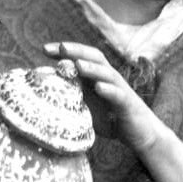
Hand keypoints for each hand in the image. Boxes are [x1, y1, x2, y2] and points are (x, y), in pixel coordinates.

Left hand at [44, 42, 163, 153]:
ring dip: (92, 68)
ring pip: (106, 74)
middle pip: (94, 58)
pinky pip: (118, 95)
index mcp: (97, 77)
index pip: (81, 57)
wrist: (139, 134)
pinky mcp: (127, 105)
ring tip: (77, 65)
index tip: (44, 49)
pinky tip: (98, 87)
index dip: (65, 52)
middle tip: (60, 47)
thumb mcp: (86, 105)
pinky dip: (109, 90)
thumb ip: (71, 96)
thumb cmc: (110, 118)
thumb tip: (43, 94)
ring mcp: (119, 90)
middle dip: (77, 51)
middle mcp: (108, 79)